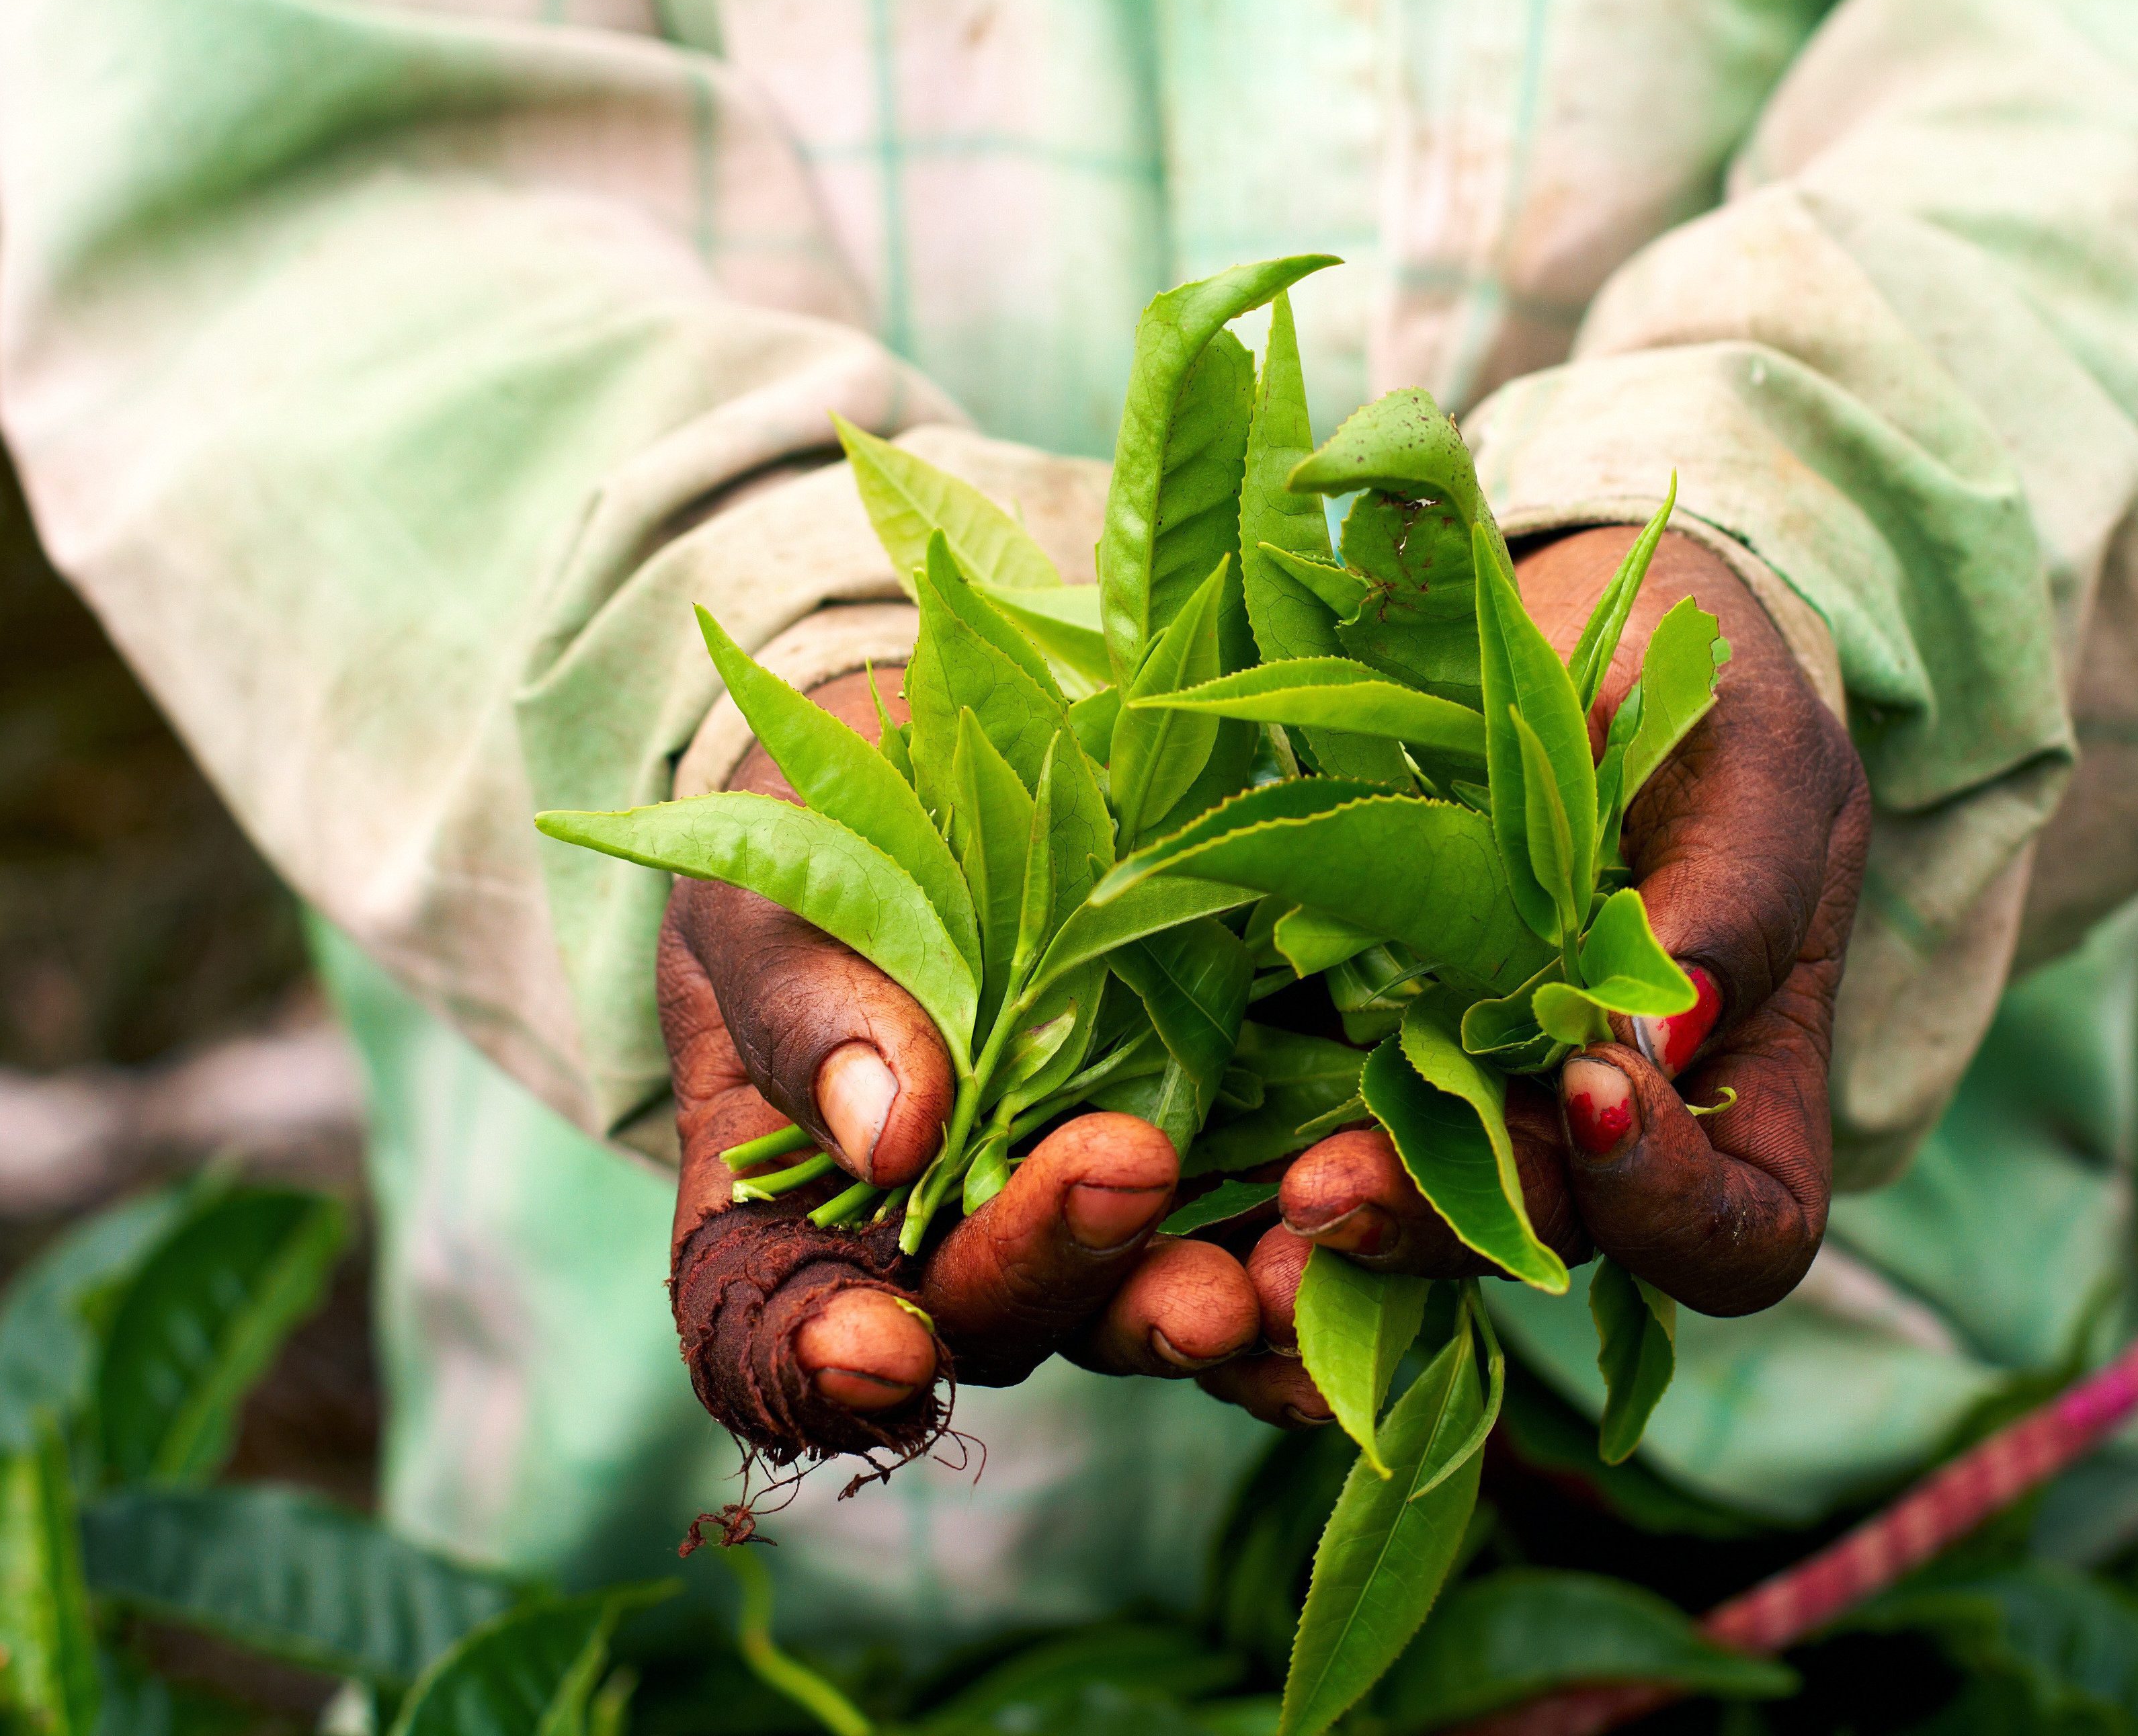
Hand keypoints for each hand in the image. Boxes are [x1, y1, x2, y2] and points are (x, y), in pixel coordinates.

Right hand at [659, 672, 1267, 1463]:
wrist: (954, 768)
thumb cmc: (819, 843)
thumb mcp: (778, 891)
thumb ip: (808, 1004)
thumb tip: (889, 1133)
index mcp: (792, 1212)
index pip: (780, 1337)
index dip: (816, 1369)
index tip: (871, 1351)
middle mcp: (950, 1247)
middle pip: (1001, 1318)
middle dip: (1071, 1274)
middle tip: (1135, 1195)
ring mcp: (1090, 1216)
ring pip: (1145, 1306)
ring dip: (1214, 1305)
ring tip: (1272, 1270)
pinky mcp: (1218, 1158)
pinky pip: (1271, 1235)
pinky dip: (1325, 1250)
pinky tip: (1360, 1225)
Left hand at [1213, 529, 1868, 1421]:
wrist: (1572, 627)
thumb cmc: (1704, 687)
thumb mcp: (1753, 757)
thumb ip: (1737, 890)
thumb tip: (1662, 1043)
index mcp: (1741, 1092)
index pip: (1741, 1234)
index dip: (1673, 1206)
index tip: (1596, 1088)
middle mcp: (1605, 1136)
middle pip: (1546, 1243)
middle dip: (1446, 1225)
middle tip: (1333, 1187)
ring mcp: (1478, 1105)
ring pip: (1416, 1213)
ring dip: (1344, 1212)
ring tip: (1272, 1189)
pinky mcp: (1359, 1052)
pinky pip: (1316, 1133)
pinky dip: (1262, 1150)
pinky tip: (1192, 1141)